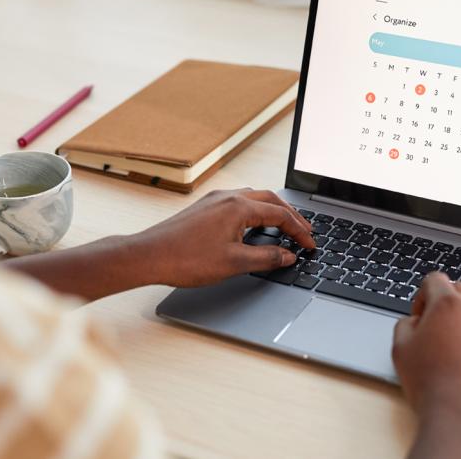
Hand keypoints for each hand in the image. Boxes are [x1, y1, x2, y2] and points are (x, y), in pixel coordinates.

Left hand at [136, 188, 315, 287]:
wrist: (149, 256)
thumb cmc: (186, 259)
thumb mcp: (234, 263)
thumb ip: (266, 257)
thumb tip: (288, 255)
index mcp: (238, 207)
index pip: (280, 214)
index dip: (299, 231)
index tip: (310, 245)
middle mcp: (227, 197)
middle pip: (270, 200)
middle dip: (291, 216)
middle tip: (305, 232)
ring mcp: (214, 201)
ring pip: (253, 199)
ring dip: (272, 211)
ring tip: (285, 227)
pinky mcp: (204, 208)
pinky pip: (238, 203)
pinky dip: (255, 212)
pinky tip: (254, 226)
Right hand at [392, 272, 460, 458]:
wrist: (459, 411)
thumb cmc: (429, 383)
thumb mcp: (400, 349)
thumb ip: (405, 324)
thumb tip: (414, 320)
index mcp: (445, 303)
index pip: (435, 279)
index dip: (423, 296)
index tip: (421, 315)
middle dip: (448, 302)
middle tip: (442, 326)